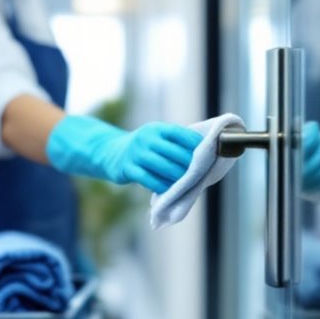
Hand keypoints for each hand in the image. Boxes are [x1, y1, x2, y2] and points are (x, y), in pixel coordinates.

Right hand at [47, 116, 201, 193]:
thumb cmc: (143, 149)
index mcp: (157, 129)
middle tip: (199, 174)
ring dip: (179, 177)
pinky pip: (150, 180)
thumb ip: (174, 144)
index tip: (208, 155)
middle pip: (176, 153)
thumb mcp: (156, 139)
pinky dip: (162, 186)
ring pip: (165, 168)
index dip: (196, 146)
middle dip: (190, 165)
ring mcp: (136, 153)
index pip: (182, 135)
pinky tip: (169, 189)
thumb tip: (204, 155)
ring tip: (187, 183)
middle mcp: (147, 138)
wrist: (111, 153)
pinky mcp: (128, 169)